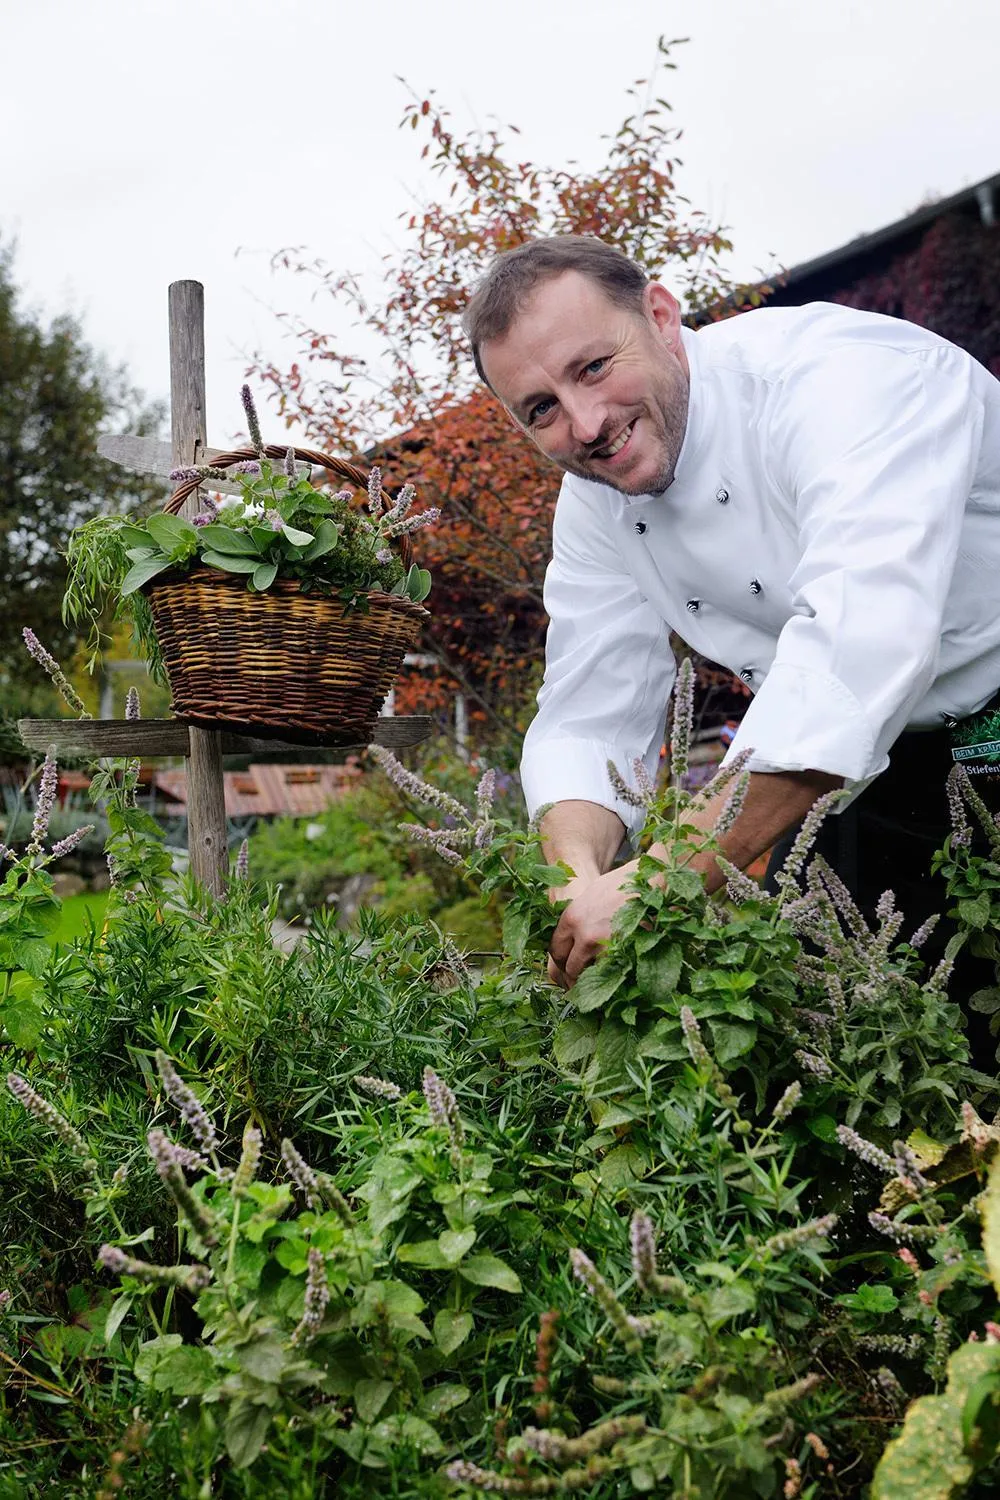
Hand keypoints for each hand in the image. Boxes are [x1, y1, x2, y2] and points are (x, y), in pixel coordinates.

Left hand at [547, 861, 637, 988]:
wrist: (650, 879)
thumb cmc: (624, 883)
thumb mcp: (591, 894)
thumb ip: (578, 918)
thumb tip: (573, 936)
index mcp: (572, 917)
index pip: (556, 950)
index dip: (561, 961)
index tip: (568, 965)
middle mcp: (583, 933)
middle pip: (569, 967)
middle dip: (574, 975)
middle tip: (581, 979)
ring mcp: (604, 945)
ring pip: (589, 975)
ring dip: (592, 979)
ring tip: (597, 983)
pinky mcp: (625, 952)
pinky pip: (611, 973)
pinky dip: (611, 977)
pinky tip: (614, 976)